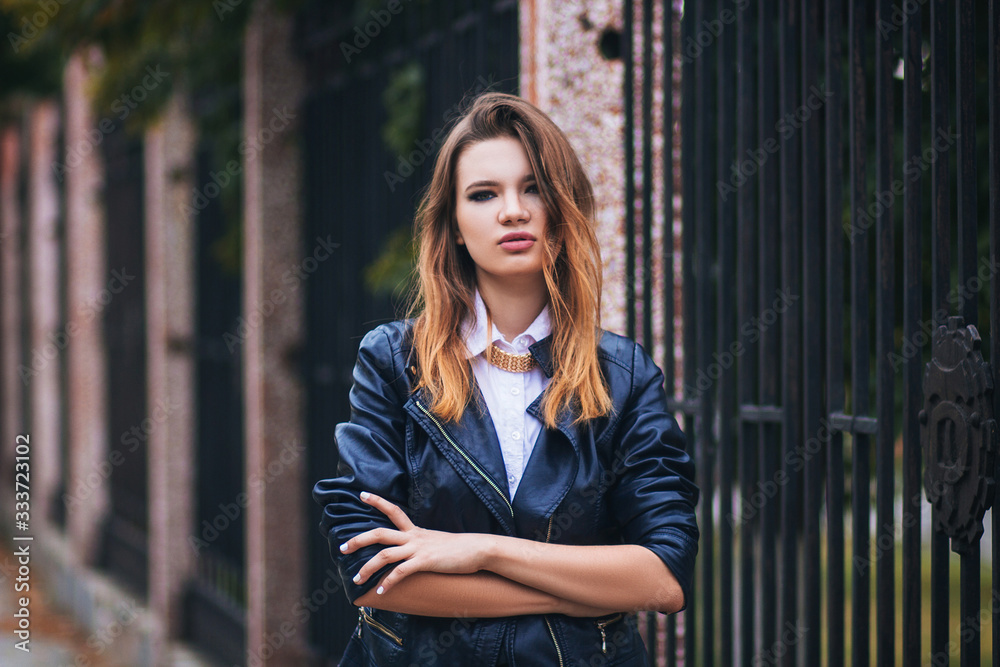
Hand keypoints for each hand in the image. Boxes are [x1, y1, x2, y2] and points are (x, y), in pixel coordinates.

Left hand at [340, 492, 495, 594]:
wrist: (478, 549)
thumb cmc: (459, 548)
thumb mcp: (437, 542)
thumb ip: (423, 545)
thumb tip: (415, 554)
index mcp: (415, 531)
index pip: (393, 511)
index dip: (377, 501)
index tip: (362, 495)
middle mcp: (413, 537)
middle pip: (379, 533)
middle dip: (358, 540)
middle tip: (342, 547)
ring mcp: (418, 549)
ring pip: (384, 555)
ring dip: (367, 568)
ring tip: (357, 579)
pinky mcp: (425, 562)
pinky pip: (401, 572)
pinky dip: (389, 582)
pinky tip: (381, 592)